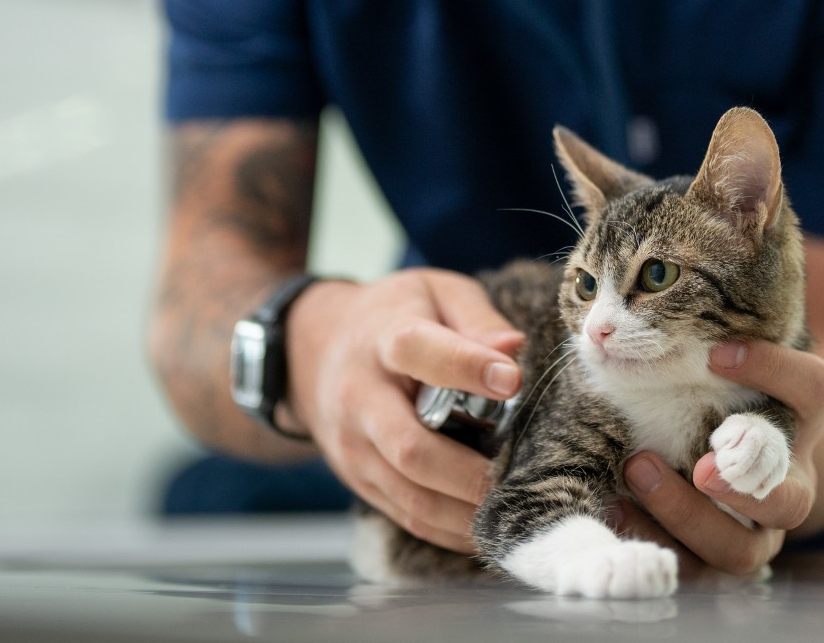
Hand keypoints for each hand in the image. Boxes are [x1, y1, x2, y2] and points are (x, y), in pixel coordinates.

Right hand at [284, 269, 524, 552]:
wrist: (309, 349)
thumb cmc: (391, 316)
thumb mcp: (433, 293)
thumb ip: (477, 319)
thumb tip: (513, 350)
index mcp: (384, 339)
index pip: (417, 352)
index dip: (466, 366)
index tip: (512, 380)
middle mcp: (360, 397)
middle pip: (410, 447)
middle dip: (468, 472)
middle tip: (515, 475)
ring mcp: (353, 445)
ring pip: (409, 495)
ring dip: (463, 511)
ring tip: (508, 507)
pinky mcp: (356, 477)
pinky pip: (405, 515)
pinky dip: (448, 529)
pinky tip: (483, 525)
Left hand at [615, 339, 823, 577]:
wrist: (709, 445)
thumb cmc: (706, 388)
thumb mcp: (713, 365)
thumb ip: (697, 347)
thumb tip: (632, 319)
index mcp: (800, 423)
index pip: (814, 390)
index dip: (773, 371)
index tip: (716, 353)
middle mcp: (790, 483)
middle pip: (790, 500)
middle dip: (743, 488)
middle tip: (702, 468)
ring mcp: (757, 532)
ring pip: (741, 551)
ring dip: (686, 515)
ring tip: (636, 469)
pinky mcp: (717, 563)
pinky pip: (694, 572)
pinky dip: (653, 540)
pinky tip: (615, 504)